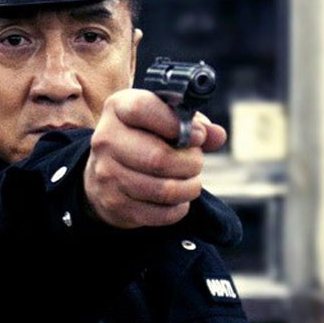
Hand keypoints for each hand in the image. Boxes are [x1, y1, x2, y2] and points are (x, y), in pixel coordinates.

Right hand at [84, 88, 226, 228]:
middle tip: (197, 163)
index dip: (177, 123)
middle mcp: (106, 140)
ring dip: (189, 188)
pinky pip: (160, 214)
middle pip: (158, 157)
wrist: (106, 171)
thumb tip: (217, 135)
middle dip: (191, 163)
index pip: (143, 109)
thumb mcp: (165, 119)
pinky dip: (178, 209)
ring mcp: (107, 174)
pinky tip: (179, 200)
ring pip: (163, 190)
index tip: (198, 135)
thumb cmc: (145, 137)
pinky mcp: (114, 204)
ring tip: (191, 182)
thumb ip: (194, 123)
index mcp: (118, 108)